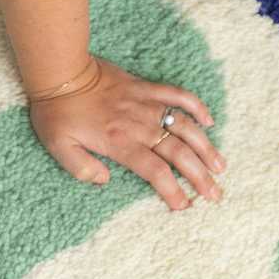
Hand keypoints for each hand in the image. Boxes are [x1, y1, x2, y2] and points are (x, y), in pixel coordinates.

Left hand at [29, 59, 223, 211]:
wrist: (62, 73)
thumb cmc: (57, 112)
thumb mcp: (58, 147)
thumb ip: (81, 168)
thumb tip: (104, 180)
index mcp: (120, 143)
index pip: (155, 171)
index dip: (172, 190)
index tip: (185, 205)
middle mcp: (139, 126)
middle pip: (178, 154)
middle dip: (199, 176)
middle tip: (215, 194)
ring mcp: (146, 104)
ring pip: (185, 127)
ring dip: (206, 147)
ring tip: (220, 166)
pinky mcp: (147, 87)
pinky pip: (179, 95)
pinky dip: (197, 107)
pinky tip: (209, 121)